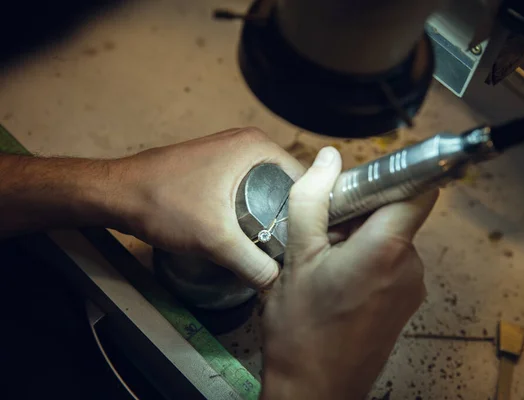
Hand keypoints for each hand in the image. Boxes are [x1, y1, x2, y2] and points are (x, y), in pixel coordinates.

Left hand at [113, 127, 303, 286]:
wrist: (117, 193)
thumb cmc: (164, 203)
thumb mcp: (214, 238)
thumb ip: (251, 262)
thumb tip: (278, 282)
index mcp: (257, 146)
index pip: (304, 180)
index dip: (312, 211)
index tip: (313, 241)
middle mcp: (248, 143)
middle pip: (287, 186)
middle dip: (291, 217)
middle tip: (293, 250)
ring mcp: (230, 153)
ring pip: (266, 189)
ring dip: (270, 215)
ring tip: (275, 248)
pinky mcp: (215, 166)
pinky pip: (247, 189)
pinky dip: (251, 209)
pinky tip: (249, 235)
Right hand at [260, 147, 436, 399]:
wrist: (314, 391)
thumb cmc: (302, 332)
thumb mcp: (296, 258)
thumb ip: (312, 201)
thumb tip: (328, 160)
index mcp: (386, 248)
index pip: (419, 187)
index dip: (396, 172)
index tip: (364, 178)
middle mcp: (409, 266)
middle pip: (396, 212)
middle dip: (359, 211)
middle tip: (321, 230)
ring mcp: (411, 288)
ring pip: (389, 238)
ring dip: (358, 238)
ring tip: (323, 263)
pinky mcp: (404, 303)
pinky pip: (390, 263)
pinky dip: (366, 259)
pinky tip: (335, 281)